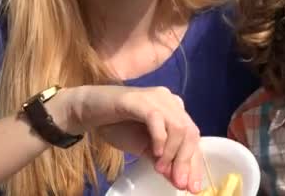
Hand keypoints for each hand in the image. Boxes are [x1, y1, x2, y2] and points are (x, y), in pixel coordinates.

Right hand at [67, 86, 202, 192]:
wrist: (90, 110)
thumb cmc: (118, 127)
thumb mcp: (144, 149)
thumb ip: (163, 161)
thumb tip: (180, 181)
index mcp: (175, 111)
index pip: (192, 139)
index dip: (195, 164)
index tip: (193, 188)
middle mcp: (170, 101)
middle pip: (190, 132)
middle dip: (186, 161)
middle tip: (180, 183)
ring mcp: (156, 98)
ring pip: (178, 126)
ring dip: (172, 153)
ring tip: (160, 169)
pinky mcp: (140, 99)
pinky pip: (157, 119)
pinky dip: (160, 138)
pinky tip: (154, 154)